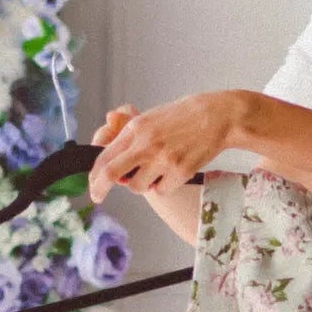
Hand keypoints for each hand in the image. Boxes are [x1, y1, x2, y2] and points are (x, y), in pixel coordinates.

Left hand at [88, 92, 239, 203]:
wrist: (219, 116)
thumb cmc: (186, 115)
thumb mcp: (152, 116)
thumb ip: (129, 131)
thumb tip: (109, 146)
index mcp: (136, 128)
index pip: (104, 156)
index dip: (94, 175)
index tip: (92, 185)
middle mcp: (147, 144)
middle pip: (112, 174)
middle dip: (100, 189)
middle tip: (97, 197)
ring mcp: (164, 160)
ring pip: (137, 187)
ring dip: (141, 184)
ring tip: (154, 171)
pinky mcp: (181, 172)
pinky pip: (161, 190)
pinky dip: (163, 186)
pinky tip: (172, 171)